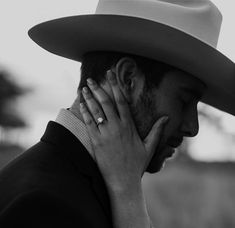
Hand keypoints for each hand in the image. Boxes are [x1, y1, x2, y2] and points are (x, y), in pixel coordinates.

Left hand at [80, 70, 167, 191]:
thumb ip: (157, 130)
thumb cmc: (136, 164)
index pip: (121, 101)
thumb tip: (166, 117)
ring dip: (89, 98)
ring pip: (96, 111)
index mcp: (129, 126)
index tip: (110, 75)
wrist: (123, 181)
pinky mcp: (96, 142)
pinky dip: (84, 112)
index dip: (116, 86)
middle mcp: (117, 128)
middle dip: (99, 88)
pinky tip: (81, 104)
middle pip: (106, 103)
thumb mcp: (149, 147)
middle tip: (91, 78)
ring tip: (84, 87)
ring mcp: (105, 135)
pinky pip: (89, 124)